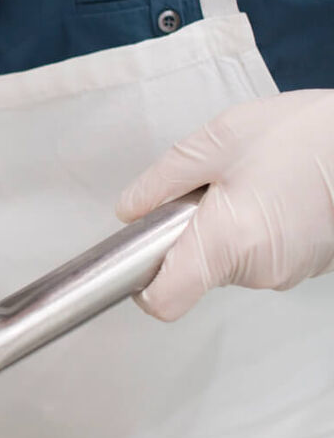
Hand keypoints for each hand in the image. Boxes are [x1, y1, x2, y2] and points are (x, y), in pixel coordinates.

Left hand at [115, 90, 333, 320]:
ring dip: (228, 228)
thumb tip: (130, 210)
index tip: (145, 248)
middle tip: (214, 187)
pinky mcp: (308, 265)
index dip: (144, 282)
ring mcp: (287, 273)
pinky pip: (263, 254)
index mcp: (226, 243)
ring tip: (255, 182)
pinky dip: (258, 229)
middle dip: (192, 234)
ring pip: (230, 262)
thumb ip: (163, 181)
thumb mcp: (219, 140)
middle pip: (197, 273)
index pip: (163, 302)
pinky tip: (278, 192)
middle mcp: (257, 271)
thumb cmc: (307, 136)